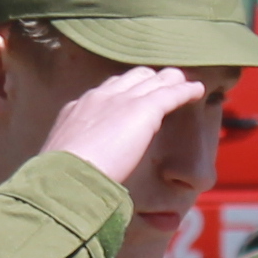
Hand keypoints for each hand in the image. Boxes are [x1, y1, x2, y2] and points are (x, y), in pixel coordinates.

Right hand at [43, 65, 205, 190]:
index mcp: (78, 110)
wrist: (66, 176)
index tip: (131, 98)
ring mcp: (121, 101)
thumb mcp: (62, 164)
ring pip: (152, 79)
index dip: (122, 92)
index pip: (105, 92)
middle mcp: (99, 97)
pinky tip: (197, 90)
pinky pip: (171, 93)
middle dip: (148, 80)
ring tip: (182, 82)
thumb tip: (78, 176)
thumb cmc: (60, 180)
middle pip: (130, 78)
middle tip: (161, 86)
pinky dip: (185, 90)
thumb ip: (76, 160)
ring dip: (168, 80)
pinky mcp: (143, 109)